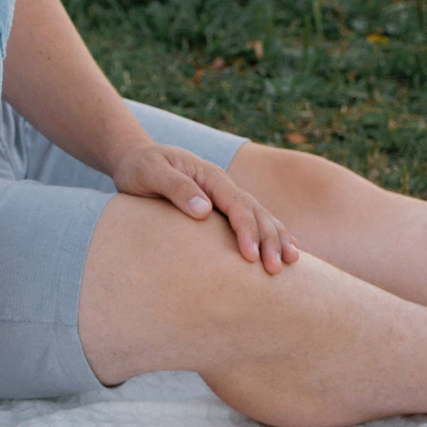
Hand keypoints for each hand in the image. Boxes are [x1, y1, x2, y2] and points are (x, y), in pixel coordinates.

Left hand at [110, 143, 299, 273]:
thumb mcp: (150, 172)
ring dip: (277, 238)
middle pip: (255, 212)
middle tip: (276, 269)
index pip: (236, 204)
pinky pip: (252, 219)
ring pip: (260, 216)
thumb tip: (204, 211)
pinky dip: (271, 233)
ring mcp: (224, 195)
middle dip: (269, 239)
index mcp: (209, 176)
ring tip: (291, 262)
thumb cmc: (140, 167)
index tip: (251, 257)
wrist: (135, 158)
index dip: (246, 231)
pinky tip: (285, 248)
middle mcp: (222, 185)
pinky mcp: (222, 207)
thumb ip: (175, 187)